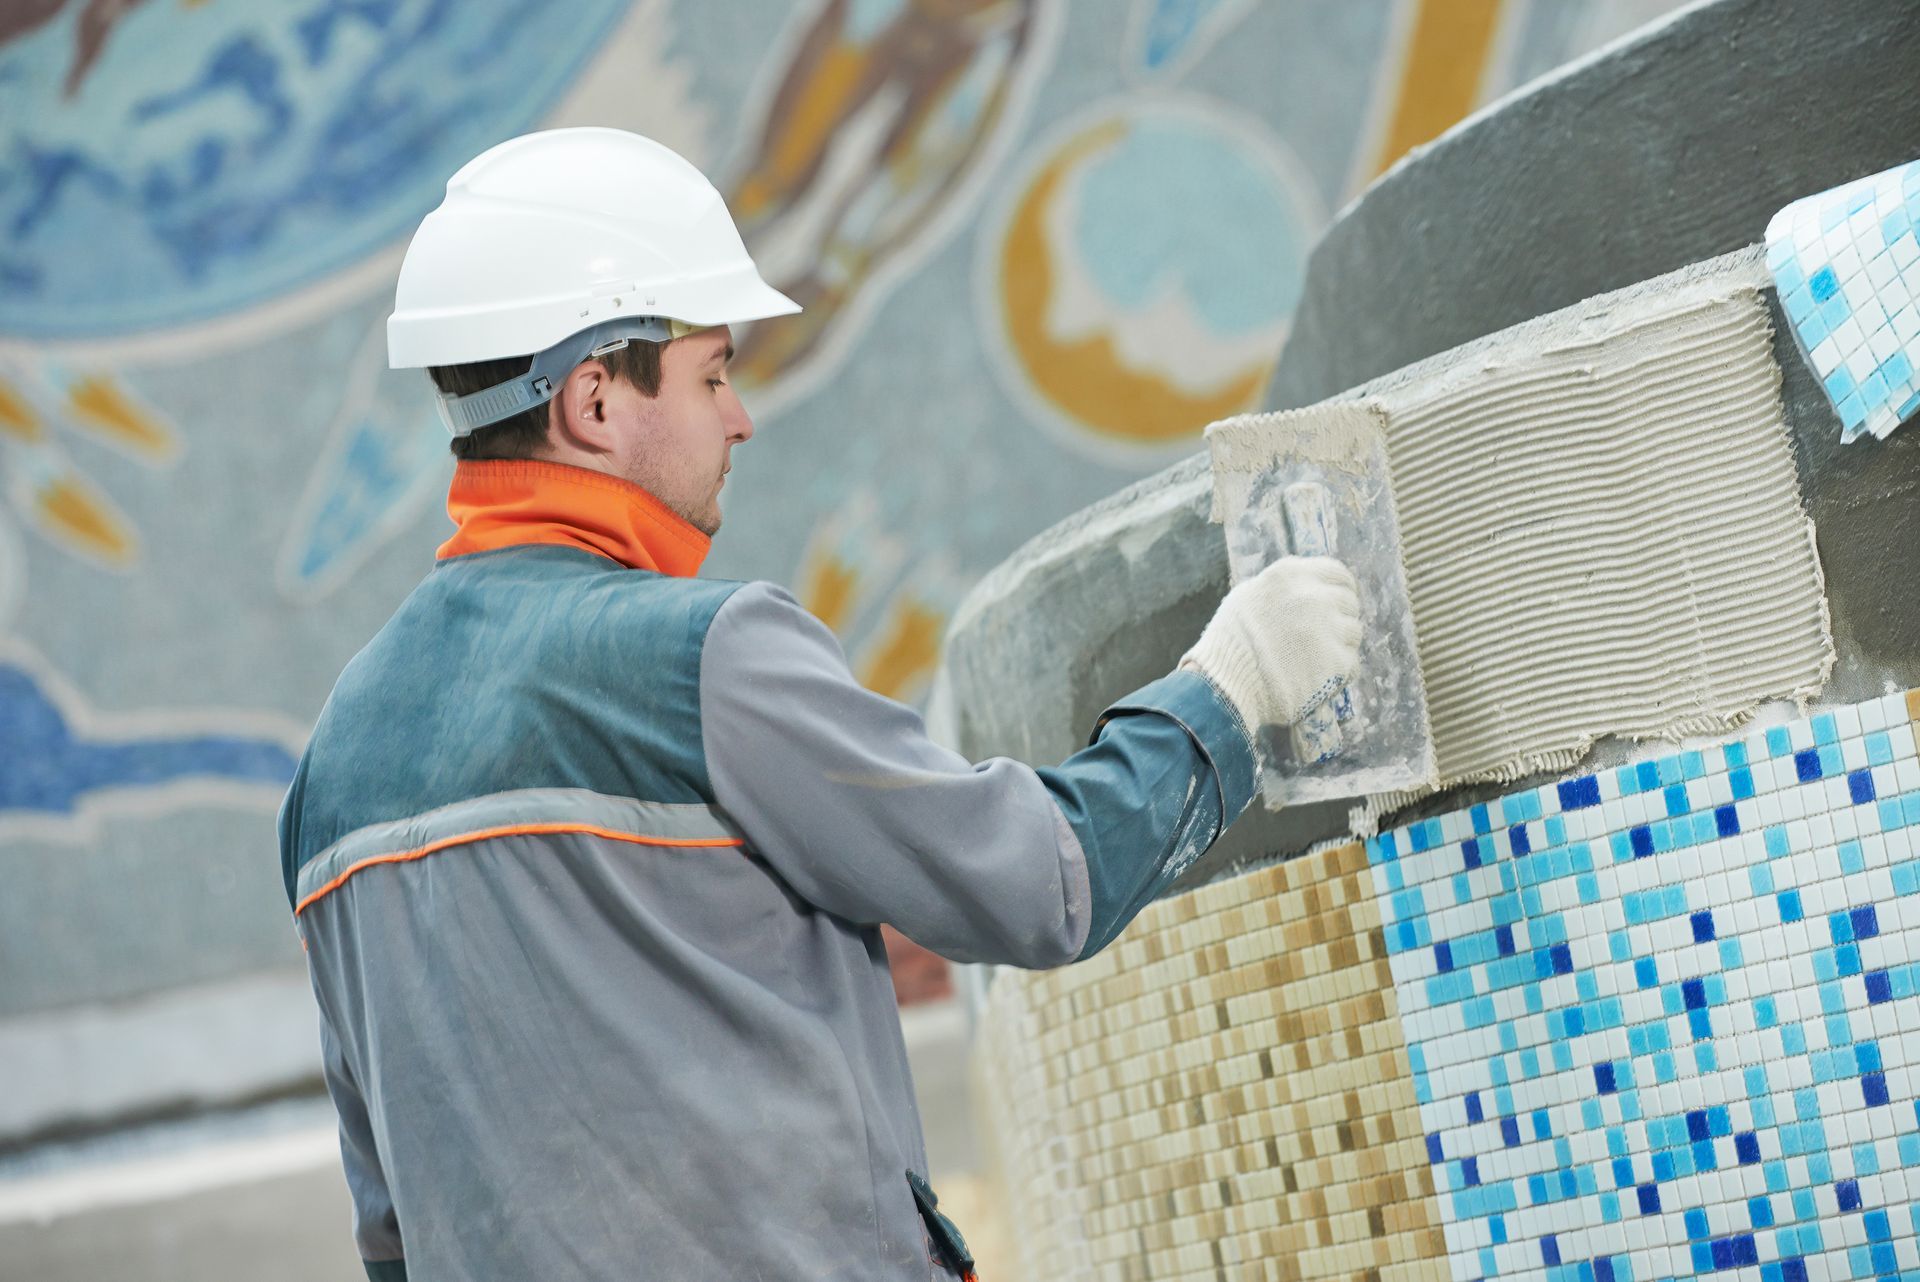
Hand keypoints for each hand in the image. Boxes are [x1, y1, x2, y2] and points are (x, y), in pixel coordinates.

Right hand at [1179, 557, 1361, 735]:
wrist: (1226, 686)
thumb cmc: (1229, 642)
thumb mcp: (1247, 597)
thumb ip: (1281, 590)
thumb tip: (1305, 589)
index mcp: (1291, 575)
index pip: (1336, 572)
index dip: (1340, 588)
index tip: (1338, 601)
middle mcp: (1314, 596)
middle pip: (1348, 602)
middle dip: (1340, 617)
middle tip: (1323, 636)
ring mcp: (1328, 629)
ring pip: (1354, 632)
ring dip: (1340, 644)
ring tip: (1316, 660)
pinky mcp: (1338, 662)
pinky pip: (1351, 663)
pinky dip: (1339, 673)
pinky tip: (1318, 679)